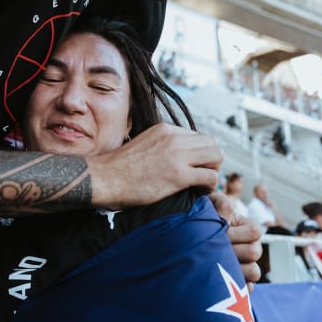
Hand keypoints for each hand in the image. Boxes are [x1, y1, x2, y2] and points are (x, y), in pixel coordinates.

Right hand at [89, 123, 222, 209]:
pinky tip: (199, 192)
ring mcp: (177, 156)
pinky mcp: (179, 175)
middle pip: (212, 143)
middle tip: (202, 175)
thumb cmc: (119, 168)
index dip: (199, 153)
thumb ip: (160, 145)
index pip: (197, 136)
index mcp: (165, 129)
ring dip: (213, 171)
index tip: (193, 166)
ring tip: (202, 183)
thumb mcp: (143, 144)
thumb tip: (171, 156)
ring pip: (217, 156)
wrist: (104, 178)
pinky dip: (210, 186)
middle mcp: (174, 138)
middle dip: (212, 160)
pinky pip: (210, 177)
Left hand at [210, 192, 262, 287]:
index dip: (236, 233)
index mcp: (248, 228)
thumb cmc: (205, 218)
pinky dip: (237, 287)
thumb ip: (220, 202)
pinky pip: (248, 289)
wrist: (194, 236)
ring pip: (254, 272)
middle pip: (255, 252)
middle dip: (233, 250)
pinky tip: (222, 280)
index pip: (254, 232)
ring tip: (217, 263)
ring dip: (234, 268)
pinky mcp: (241, 281)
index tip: (220, 232)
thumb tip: (226, 218)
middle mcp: (252, 247)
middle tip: (215, 249)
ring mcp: (248, 265)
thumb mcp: (210, 204)